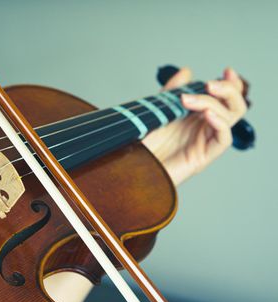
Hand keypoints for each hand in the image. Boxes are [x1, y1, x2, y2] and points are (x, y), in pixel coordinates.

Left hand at [142, 67, 247, 184]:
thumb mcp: (157, 110)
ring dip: (214, 103)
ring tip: (189, 100)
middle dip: (228, 90)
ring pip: (230, 118)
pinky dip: (220, 123)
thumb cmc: (143, 144)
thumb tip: (187, 71)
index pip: (224, 98)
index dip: (231, 84)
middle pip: (234, 106)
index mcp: (196, 117)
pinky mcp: (202, 157)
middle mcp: (204, 128)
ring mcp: (204, 142)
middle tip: (210, 84)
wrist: (130, 167)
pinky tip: (207, 114)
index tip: (226, 71)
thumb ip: (171, 91)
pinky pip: (223, 139)